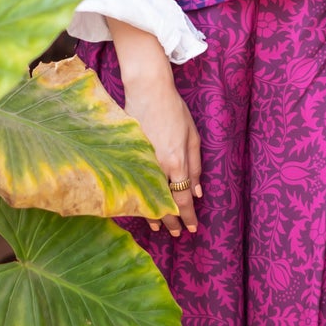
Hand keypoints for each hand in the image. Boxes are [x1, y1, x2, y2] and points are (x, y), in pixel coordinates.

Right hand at [120, 69, 202, 237]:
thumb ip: (196, 167)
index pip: (182, 199)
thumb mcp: (193, 137)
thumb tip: (198, 193)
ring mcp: (139, 163)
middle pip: (163, 203)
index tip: (191, 229)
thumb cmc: (173, 111)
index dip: (186, 216)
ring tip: (157, 226)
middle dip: (170, 221)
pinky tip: (140, 206)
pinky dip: (139, 197)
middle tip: (175, 234)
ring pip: (146, 197)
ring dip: (152, 214)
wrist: (146, 91)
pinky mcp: (127, 157)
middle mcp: (156, 167)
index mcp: (175, 162)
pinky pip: (134, 184)